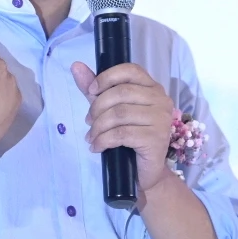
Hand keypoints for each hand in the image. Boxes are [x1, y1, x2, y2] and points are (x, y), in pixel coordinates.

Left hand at [71, 60, 176, 195]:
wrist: (143, 172)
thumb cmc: (128, 138)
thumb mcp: (108, 109)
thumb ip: (95, 89)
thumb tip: (76, 66)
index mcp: (152, 87)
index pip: (130, 70)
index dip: (107, 77)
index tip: (91, 91)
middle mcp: (161, 99)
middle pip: (121, 93)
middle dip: (98, 108)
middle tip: (88, 122)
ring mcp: (161, 119)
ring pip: (119, 114)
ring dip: (98, 127)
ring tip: (92, 137)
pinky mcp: (156, 138)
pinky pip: (122, 134)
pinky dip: (103, 140)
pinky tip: (97, 147)